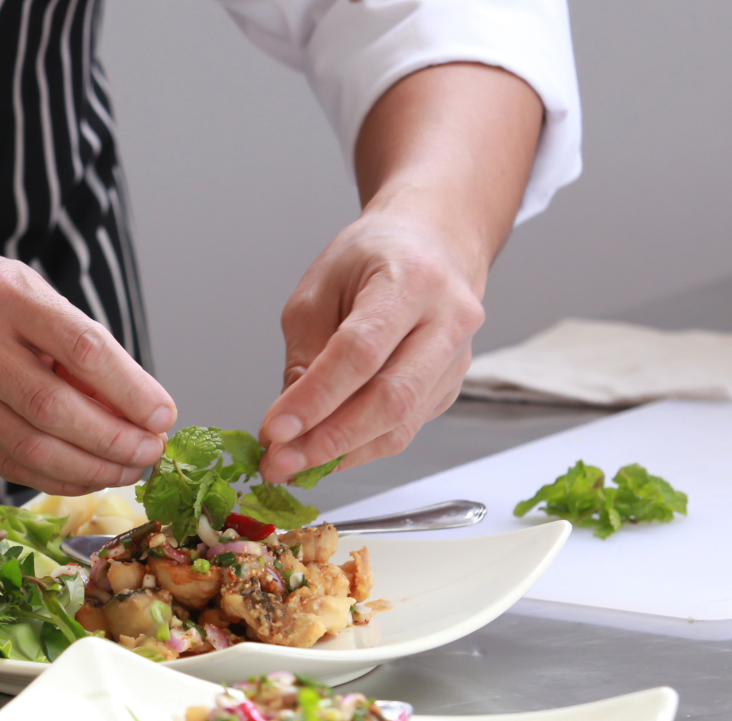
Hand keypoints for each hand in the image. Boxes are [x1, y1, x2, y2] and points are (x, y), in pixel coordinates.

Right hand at [0, 251, 176, 495]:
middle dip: (113, 440)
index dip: (129, 389)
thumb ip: (78, 344)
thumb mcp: (32, 294)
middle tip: (152, 452)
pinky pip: (8, 464)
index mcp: (6, 296)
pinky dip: (56, 477)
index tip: (163, 416)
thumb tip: (139, 408)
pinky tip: (88, 477)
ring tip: (129, 469)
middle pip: (53, 407)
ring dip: (90, 468)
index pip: (80, 347)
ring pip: (29, 446)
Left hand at [256, 210, 484, 482]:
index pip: (361, 352)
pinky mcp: (450, 387)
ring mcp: (457, 359)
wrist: (433, 245)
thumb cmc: (372, 259)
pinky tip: (323, 452)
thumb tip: (288, 422)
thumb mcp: (320, 288)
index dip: (315, 397)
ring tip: (292, 464)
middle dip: (329, 440)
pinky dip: (359, 448)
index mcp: (412, 280)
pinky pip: (403, 429)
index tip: (274, 430)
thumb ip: (305, 352)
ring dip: (341, 454)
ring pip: (400, 424)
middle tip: (280, 463)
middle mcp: (448, 320)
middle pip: (391, 398)